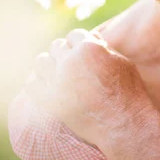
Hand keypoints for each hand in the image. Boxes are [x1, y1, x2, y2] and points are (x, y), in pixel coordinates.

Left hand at [25, 29, 153, 145]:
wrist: (124, 124)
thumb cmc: (129, 92)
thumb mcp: (121, 62)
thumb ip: (103, 47)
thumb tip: (91, 38)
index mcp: (89, 47)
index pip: (74, 35)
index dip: (80, 43)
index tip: (83, 53)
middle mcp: (70, 61)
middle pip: (57, 46)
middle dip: (66, 53)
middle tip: (73, 66)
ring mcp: (58, 81)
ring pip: (41, 61)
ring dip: (49, 65)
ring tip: (59, 74)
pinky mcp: (50, 101)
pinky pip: (31, 85)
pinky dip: (38, 83)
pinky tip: (48, 88)